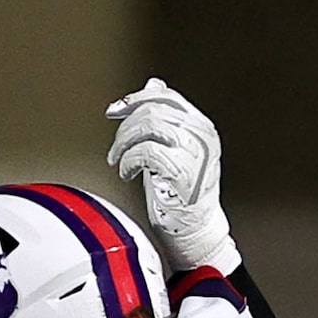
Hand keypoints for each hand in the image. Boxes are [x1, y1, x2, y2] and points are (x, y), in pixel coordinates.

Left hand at [105, 78, 239, 275]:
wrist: (195, 233)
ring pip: (149, 125)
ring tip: (119, 162)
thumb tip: (153, 85)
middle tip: (114, 148)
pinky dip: (129, 161)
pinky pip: (147, 152)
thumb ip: (164, 119)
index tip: (114, 110)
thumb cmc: (181, 196)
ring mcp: (195, 152)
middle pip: (154, 110)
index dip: (136, 98)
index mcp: (201, 126)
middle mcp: (202, 135)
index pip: (167, 97)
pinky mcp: (183, 171)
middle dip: (125, 127)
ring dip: (124, 143)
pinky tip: (127, 173)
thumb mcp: (173, 149)